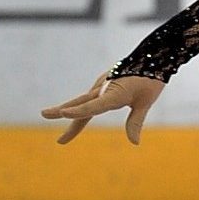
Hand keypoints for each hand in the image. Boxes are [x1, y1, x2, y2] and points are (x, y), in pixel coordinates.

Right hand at [41, 72, 163, 144]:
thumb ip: (136, 122)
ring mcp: (103, 84)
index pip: (94, 105)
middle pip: (81, 103)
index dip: (79, 110)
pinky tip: (80, 116)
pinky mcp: (104, 82)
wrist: (154, 57)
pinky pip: (90, 98)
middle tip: (44, 115)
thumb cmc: (151, 79)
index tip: (63, 112)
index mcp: (115, 92)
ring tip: (61, 131)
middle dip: (62, 111)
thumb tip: (134, 143)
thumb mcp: (146, 102)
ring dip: (70, 112)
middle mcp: (105, 87)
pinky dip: (81, 108)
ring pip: (83, 101)